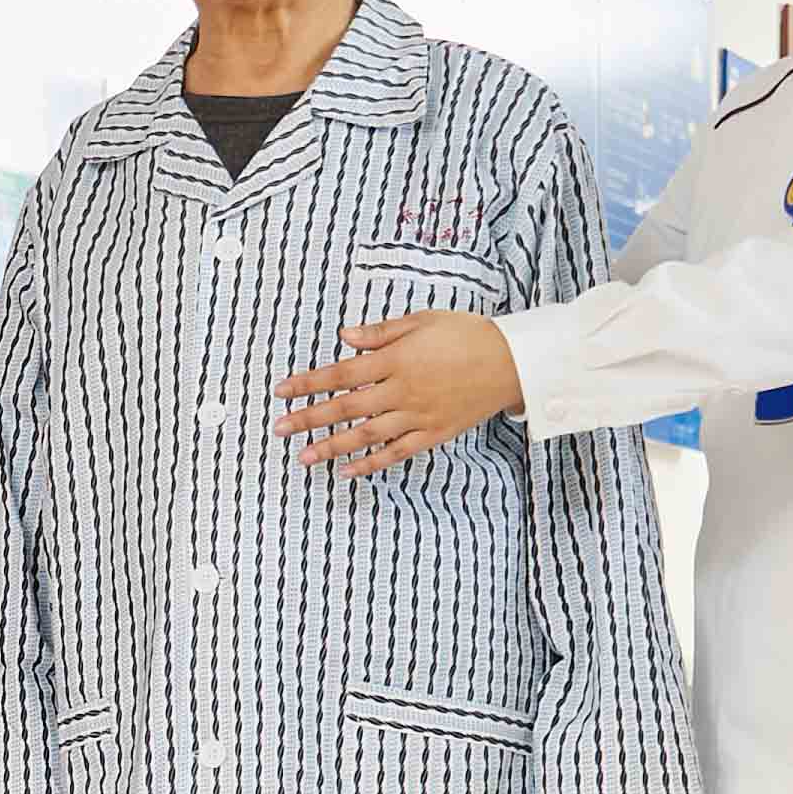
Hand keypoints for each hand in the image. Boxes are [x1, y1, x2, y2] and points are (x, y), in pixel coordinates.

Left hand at [278, 309, 523, 474]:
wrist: (513, 362)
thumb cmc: (467, 335)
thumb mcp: (423, 321)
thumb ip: (381, 332)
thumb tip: (345, 337)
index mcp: (396, 360)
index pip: (341, 373)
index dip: (308, 384)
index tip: (281, 392)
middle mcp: (402, 391)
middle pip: (346, 408)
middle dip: (309, 419)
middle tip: (279, 429)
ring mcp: (418, 416)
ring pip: (366, 436)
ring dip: (332, 448)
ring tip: (304, 457)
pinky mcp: (434, 433)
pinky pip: (397, 453)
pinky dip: (371, 464)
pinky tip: (349, 472)